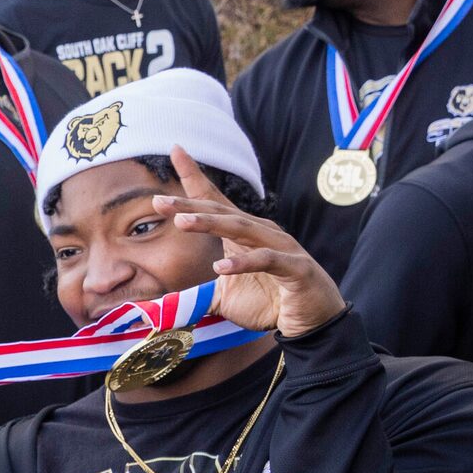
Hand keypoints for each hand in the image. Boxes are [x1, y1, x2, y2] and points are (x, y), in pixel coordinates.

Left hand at [154, 147, 346, 338]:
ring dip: (212, 224)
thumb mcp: (224, 296)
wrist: (314, 321)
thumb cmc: (271, 302)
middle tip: (158, 200)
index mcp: (244, 234)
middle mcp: (262, 233)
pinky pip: (268, 261)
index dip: (195, 178)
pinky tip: (221, 267)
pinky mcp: (296, 269)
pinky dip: (245, 263)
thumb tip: (163, 303)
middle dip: (190, 205)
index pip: (216, 201)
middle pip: (222, 212)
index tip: (175, 151)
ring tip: (182, 222)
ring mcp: (281, 248)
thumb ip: (196, 294)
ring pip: (242, 229)